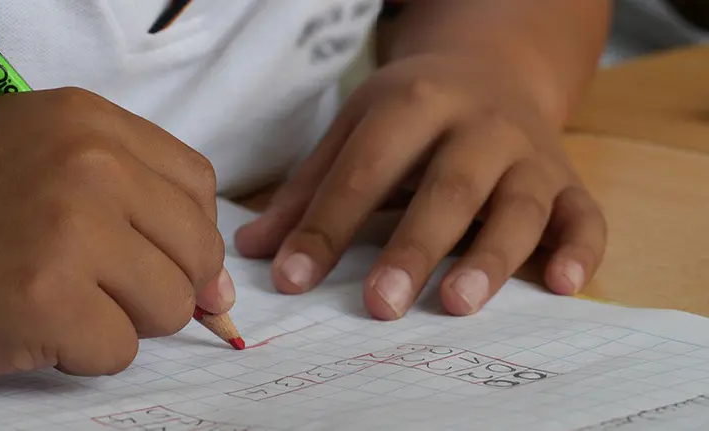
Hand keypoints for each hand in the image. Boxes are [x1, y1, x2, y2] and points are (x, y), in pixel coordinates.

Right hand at [0, 88, 230, 385]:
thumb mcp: (50, 170)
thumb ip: (144, 211)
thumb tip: (222, 290)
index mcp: (88, 121)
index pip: (197, 184)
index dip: (188, 233)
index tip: (163, 257)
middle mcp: (87, 163)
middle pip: (198, 248)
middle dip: (163, 283)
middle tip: (103, 285)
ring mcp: (69, 229)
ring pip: (171, 304)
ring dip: (125, 319)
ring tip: (65, 299)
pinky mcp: (46, 300)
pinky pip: (121, 350)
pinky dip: (85, 353)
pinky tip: (39, 327)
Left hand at [235, 54, 605, 319]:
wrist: (493, 68)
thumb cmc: (414, 111)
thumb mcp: (357, 129)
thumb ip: (310, 189)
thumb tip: (255, 251)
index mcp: (414, 104)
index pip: (365, 171)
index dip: (326, 227)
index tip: (292, 281)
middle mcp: (479, 125)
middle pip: (448, 188)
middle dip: (414, 247)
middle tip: (380, 305)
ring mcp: (530, 153)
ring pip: (519, 206)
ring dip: (491, 257)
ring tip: (457, 304)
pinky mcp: (568, 180)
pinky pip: (585, 216)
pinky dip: (580, 250)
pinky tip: (562, 286)